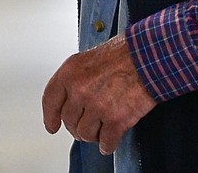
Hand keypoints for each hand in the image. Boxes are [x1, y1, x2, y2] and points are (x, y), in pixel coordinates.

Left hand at [41, 35, 155, 154]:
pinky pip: (106, 141)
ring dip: (92, 135)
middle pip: (69, 120)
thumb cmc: (123, 54)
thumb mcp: (89, 58)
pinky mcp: (116, 120)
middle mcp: (80, 91)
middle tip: (84, 127)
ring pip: (85, 133)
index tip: (52, 126)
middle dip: (76, 127)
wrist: (148, 58)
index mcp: (70, 73)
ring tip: (100, 130)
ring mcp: (97, 107)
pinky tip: (108, 142)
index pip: (50, 100)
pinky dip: (107, 144)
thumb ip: (76, 78)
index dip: (50, 116)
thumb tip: (72, 99)